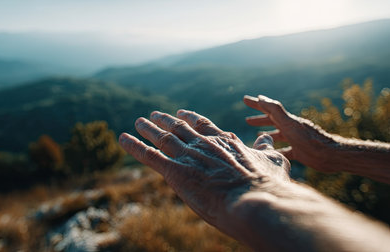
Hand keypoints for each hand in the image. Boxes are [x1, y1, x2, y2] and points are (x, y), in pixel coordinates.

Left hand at [118, 109, 290, 239]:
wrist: (253, 200)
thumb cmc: (266, 184)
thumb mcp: (273, 161)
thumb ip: (266, 148)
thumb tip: (268, 138)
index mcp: (223, 141)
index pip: (202, 125)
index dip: (190, 118)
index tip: (181, 113)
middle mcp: (202, 144)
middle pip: (179, 128)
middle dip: (165, 120)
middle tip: (154, 114)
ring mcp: (188, 156)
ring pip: (162, 138)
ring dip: (148, 129)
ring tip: (138, 121)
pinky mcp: (174, 172)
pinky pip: (148, 156)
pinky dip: (134, 146)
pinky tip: (123, 138)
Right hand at [244, 95, 336, 171]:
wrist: (329, 155)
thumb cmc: (309, 140)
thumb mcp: (289, 124)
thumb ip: (276, 111)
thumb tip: (261, 98)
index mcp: (287, 120)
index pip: (268, 109)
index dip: (256, 104)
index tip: (245, 99)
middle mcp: (290, 128)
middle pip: (272, 121)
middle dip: (260, 119)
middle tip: (247, 120)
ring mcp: (295, 140)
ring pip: (278, 135)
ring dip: (267, 134)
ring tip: (258, 136)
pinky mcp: (299, 152)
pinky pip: (284, 151)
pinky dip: (277, 151)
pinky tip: (272, 155)